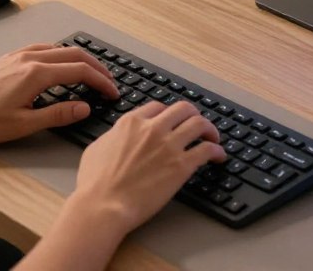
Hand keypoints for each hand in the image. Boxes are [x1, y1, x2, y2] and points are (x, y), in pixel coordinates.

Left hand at [0, 44, 118, 143]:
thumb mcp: (24, 124)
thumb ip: (58, 114)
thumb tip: (84, 107)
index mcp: (37, 74)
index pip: (80, 72)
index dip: (101, 81)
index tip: (112, 92)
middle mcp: (31, 58)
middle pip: (75, 55)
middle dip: (97, 67)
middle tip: (109, 82)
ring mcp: (20, 55)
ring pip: (60, 48)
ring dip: (80, 59)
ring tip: (91, 73)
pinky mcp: (11, 57)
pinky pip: (44, 47)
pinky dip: (62, 54)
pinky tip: (61, 64)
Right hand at [69, 101, 225, 235]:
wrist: (103, 205)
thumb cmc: (94, 183)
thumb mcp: (98, 148)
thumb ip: (114, 136)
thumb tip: (119, 136)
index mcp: (132, 122)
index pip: (158, 107)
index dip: (168, 114)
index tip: (173, 121)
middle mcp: (152, 128)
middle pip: (183, 109)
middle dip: (193, 114)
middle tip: (197, 124)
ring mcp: (168, 145)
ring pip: (199, 124)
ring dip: (209, 129)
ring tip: (213, 137)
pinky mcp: (181, 165)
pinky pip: (207, 150)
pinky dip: (216, 151)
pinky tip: (218, 156)